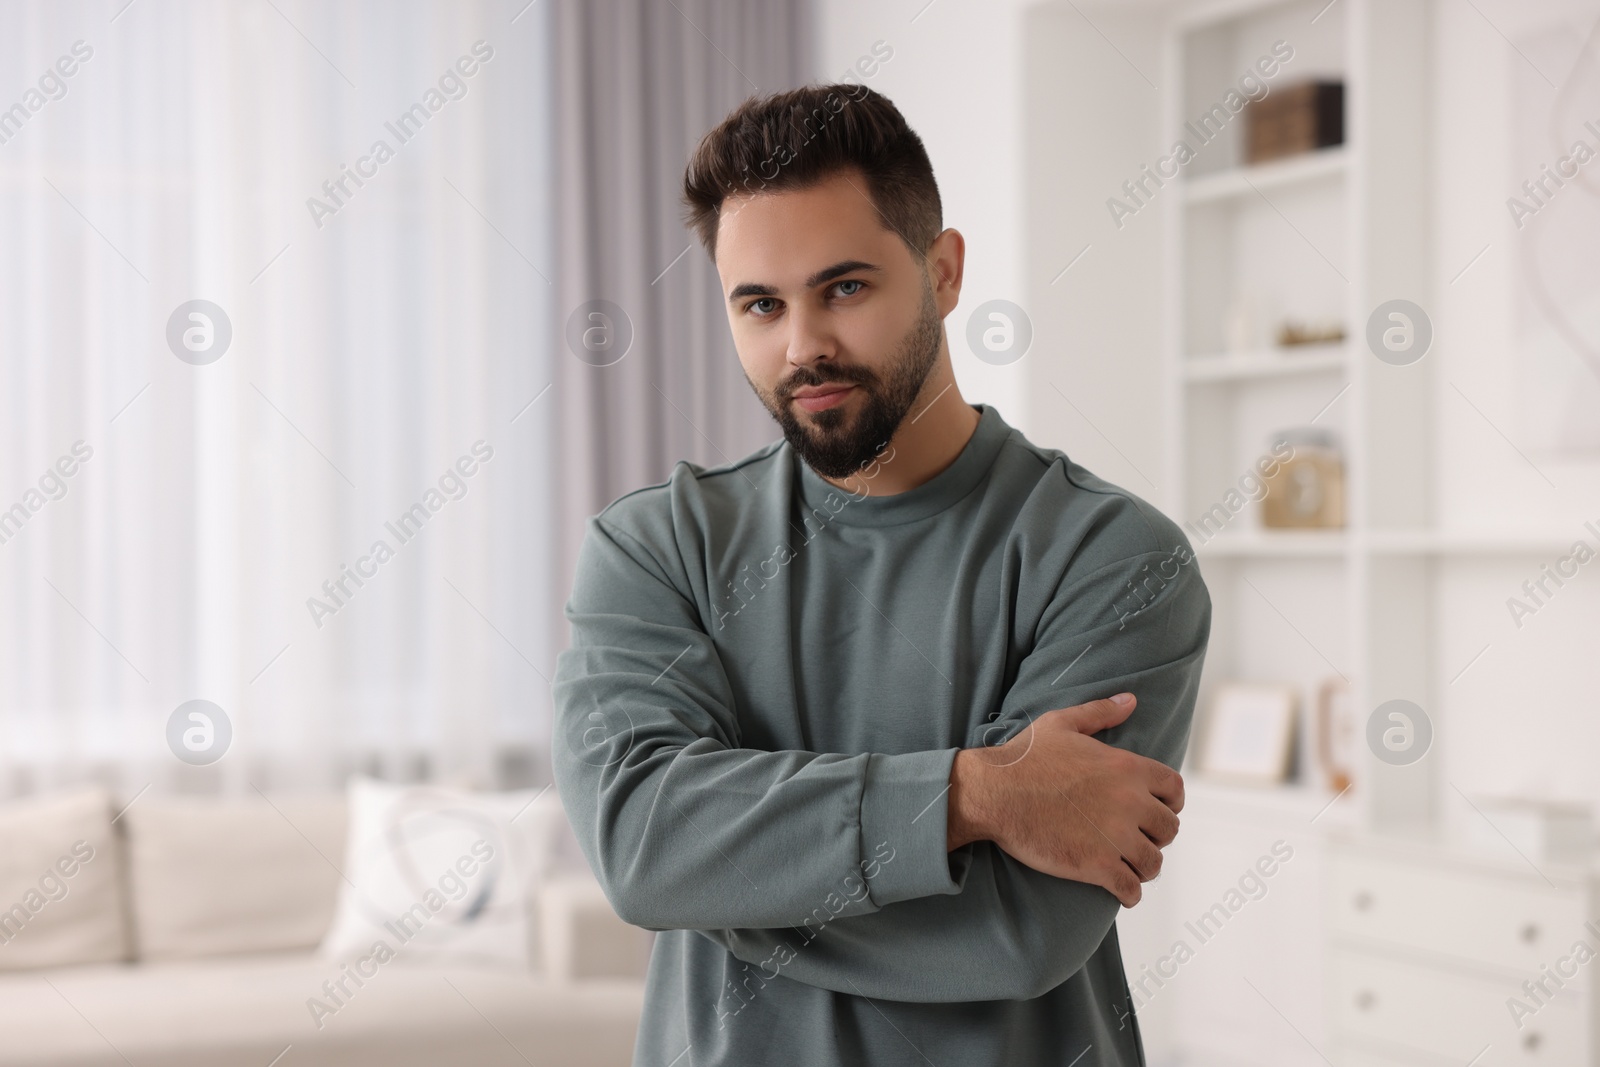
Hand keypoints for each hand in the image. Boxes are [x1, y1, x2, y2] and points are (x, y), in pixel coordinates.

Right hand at [946, 694, 1183, 906]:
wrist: (993, 792)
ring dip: (1144, 867)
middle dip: (1157, 836)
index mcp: (1127, 768)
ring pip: (1153, 863)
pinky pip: (1131, 889)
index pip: (1175, 789)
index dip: (1172, 802)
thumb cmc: (1024, 757)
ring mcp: (1115, 837)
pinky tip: (1120, 890)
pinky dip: (1130, 893)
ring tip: (1130, 867)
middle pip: (1169, 828)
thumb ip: (1101, 712)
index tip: (1159, 810)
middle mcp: (1130, 802)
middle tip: (1138, 839)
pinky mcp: (1096, 865)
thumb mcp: (1062, 723)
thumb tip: (1130, 700)